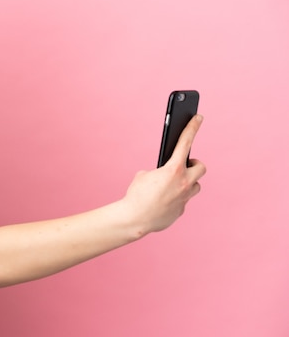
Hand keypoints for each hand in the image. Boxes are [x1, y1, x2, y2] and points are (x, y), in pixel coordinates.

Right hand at [122, 115, 205, 234]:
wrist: (135, 219)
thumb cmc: (136, 195)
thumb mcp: (142, 176)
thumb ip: (157, 173)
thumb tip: (163, 177)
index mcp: (173, 169)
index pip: (186, 142)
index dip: (192, 127)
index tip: (198, 117)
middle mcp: (184, 183)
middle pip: (200, 167)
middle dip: (194, 165)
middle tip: (184, 165)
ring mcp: (184, 198)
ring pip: (195, 186)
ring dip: (187, 183)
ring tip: (173, 184)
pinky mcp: (180, 211)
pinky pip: (182, 201)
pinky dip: (175, 199)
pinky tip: (162, 202)